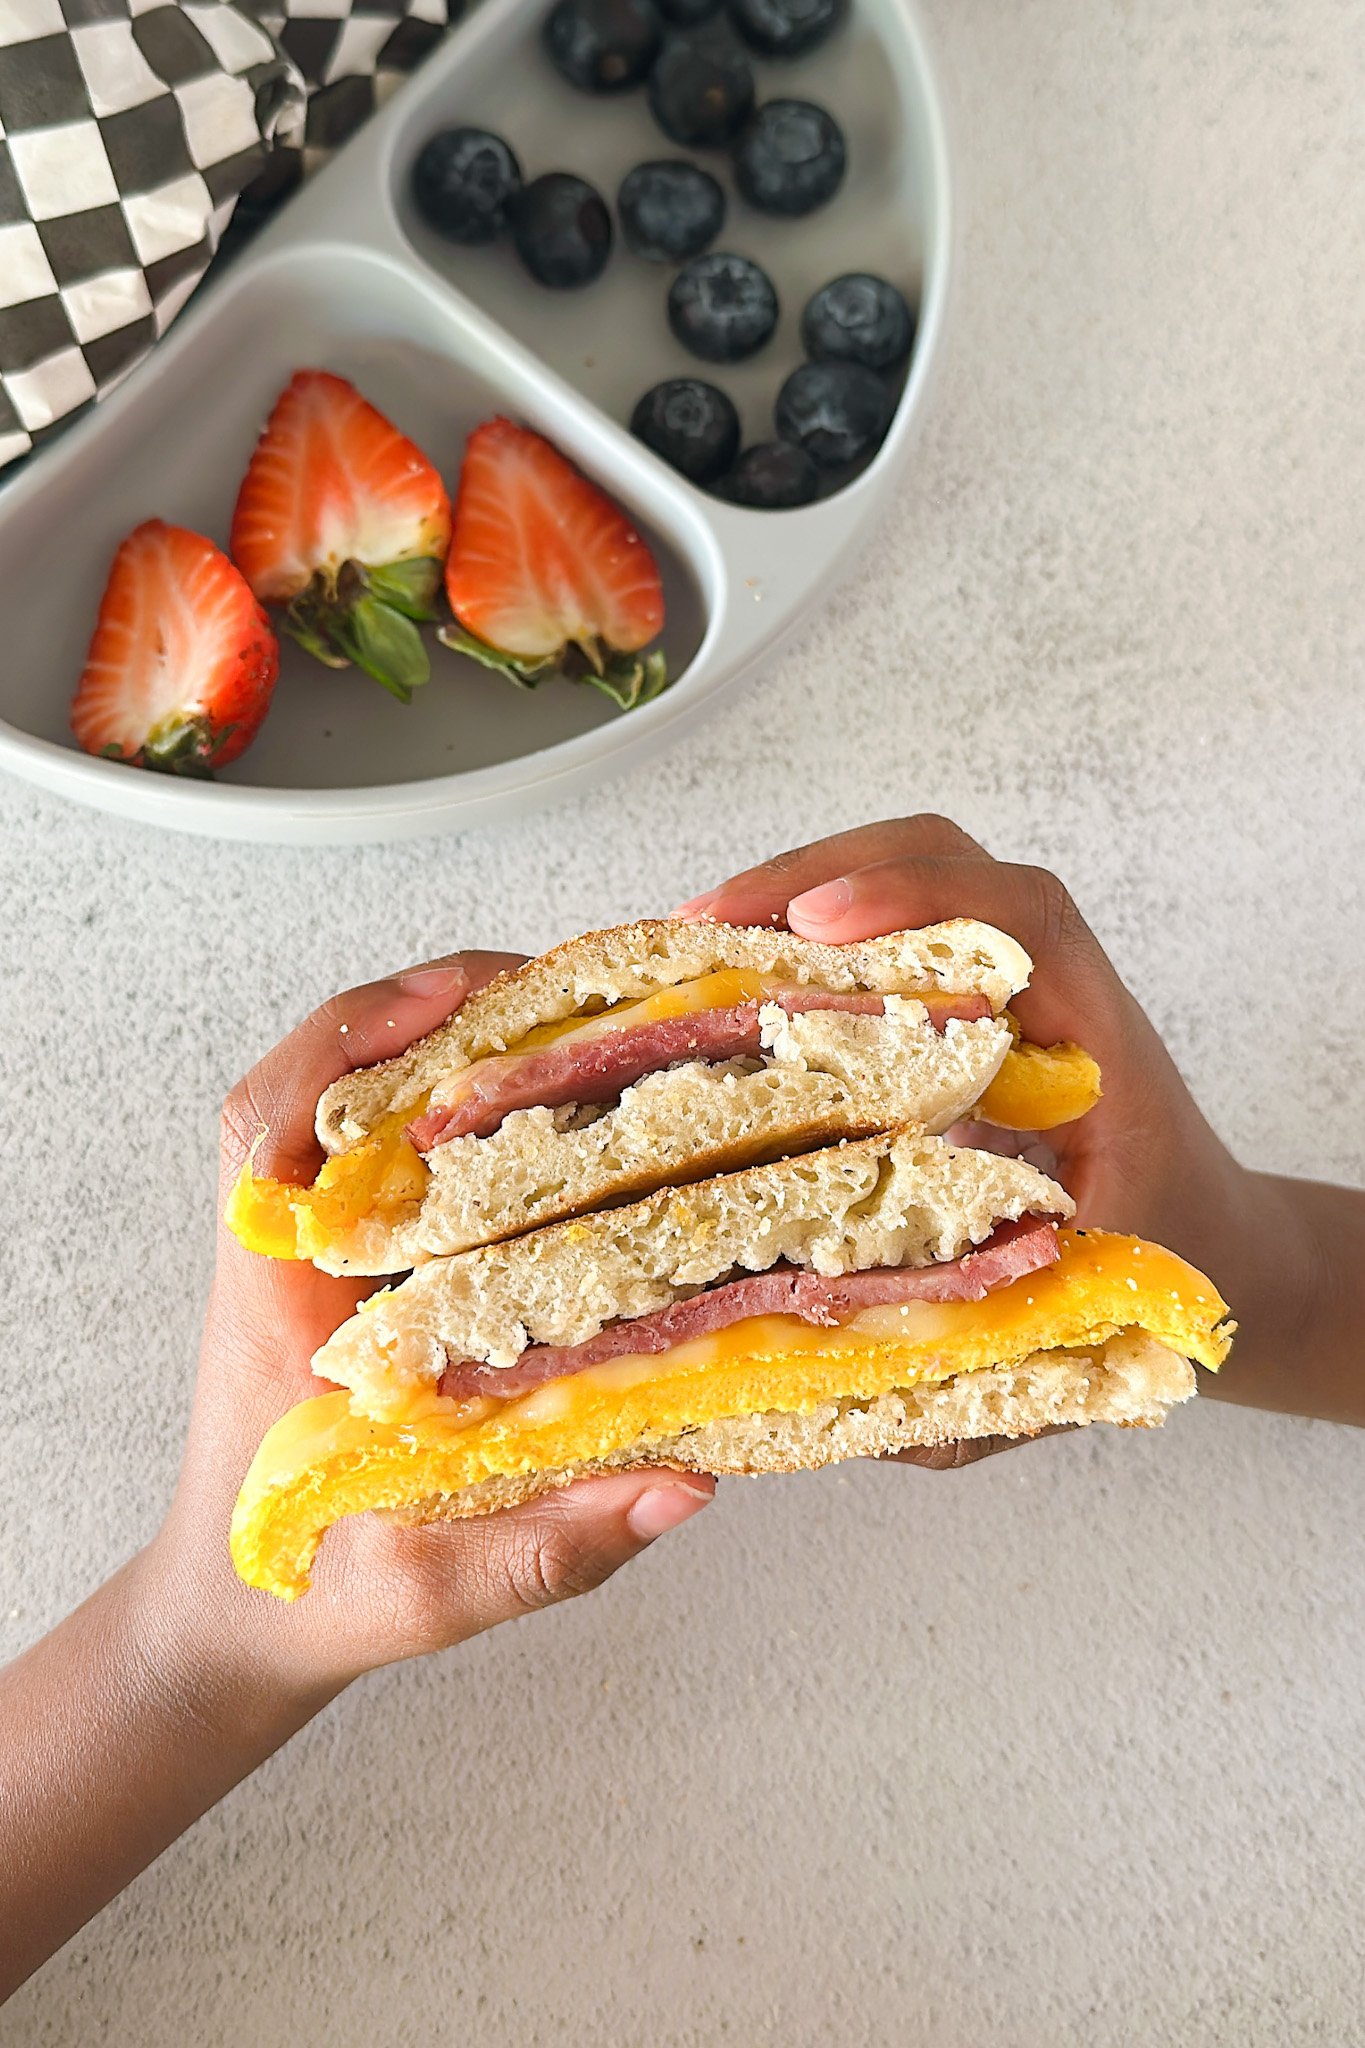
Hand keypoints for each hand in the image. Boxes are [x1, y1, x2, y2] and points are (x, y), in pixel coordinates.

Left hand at [161, 950, 713, 1698]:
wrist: (239, 1620)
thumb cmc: (310, 1597)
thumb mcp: (428, 1592)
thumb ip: (544, 1548)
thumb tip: (680, 1486)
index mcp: (274, 1303)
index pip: (269, 1129)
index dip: (345, 1045)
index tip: (443, 1008)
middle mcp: (290, 1255)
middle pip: (325, 1082)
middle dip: (431, 1015)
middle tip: (559, 988)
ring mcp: (318, 1253)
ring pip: (357, 1102)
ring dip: (447, 1044)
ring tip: (565, 1017)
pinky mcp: (355, 1267)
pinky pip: (389, 1151)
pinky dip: (453, 1102)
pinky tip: (540, 1098)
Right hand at [677, 814, 1333, 1433]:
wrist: (1217, 1238)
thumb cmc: (1168, 1261)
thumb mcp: (1091, 1311)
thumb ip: (1002, 1353)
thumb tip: (870, 1394)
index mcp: (1096, 1042)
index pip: (1021, 921)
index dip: (914, 900)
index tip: (817, 927)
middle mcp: (1054, 986)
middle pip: (943, 859)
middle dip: (814, 873)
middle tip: (707, 929)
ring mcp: (1012, 978)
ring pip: (908, 879)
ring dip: (798, 892)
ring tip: (699, 943)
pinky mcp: (972, 994)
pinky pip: (890, 929)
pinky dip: (808, 933)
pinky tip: (738, 977)